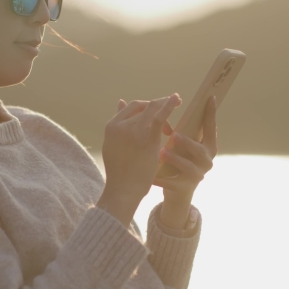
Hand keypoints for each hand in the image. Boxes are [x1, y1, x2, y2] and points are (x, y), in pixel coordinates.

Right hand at [98, 94, 181, 225]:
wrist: (123, 189)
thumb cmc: (120, 172)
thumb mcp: (112, 144)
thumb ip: (118, 124)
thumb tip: (120, 101)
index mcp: (111, 126)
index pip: (131, 107)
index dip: (146, 105)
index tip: (157, 107)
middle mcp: (121, 125)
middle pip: (143, 107)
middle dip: (157, 105)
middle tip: (172, 105)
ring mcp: (133, 130)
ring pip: (152, 108)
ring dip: (165, 105)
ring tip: (177, 103)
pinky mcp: (147, 137)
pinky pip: (160, 115)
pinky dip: (168, 105)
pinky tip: (176, 100)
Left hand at [153, 96, 217, 228]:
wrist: (178, 190)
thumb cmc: (178, 159)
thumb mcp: (180, 143)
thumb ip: (176, 127)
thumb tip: (163, 105)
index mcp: (208, 145)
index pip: (211, 127)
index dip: (211, 113)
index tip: (210, 98)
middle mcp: (207, 160)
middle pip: (199, 149)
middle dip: (187, 142)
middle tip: (174, 135)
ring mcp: (197, 175)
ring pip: (187, 166)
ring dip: (174, 159)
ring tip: (161, 153)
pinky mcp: (184, 188)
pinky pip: (172, 182)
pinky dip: (161, 178)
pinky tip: (151, 176)